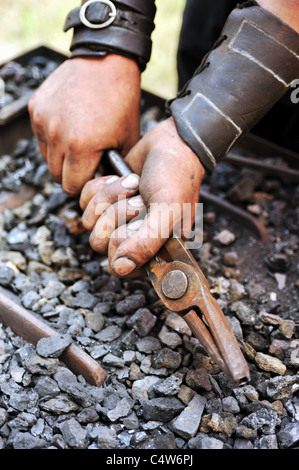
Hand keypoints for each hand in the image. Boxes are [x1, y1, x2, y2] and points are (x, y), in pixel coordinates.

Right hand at [28, 54, 140, 195]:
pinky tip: (70, 124)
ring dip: (60, 155)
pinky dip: (52, 136)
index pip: (71, 186)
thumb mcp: (127, 140)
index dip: (83, 185)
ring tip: (79, 141)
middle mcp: (57, 134)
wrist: (107, 61)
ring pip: (46, 157)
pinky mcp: (36, 108)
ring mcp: (44, 120)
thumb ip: (115, 167)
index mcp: (81, 146)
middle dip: (71, 173)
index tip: (92, 176)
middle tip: (86, 161)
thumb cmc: (121, 100)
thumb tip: (107, 185)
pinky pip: (40, 136)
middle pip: (56, 175)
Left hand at [79, 117, 205, 276]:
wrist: (172, 142)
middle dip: (116, 215)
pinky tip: (121, 178)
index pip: (119, 265)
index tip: (141, 220)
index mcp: (153, 251)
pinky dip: (100, 186)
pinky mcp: (106, 201)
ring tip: (133, 184)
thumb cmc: (177, 177)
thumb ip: (146, 244)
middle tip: (139, 199)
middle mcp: (133, 239)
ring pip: (89, 221)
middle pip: (99, 243)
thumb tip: (120, 269)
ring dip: (109, 197)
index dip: (122, 241)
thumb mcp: (168, 212)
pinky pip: (84, 202)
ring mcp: (117, 220)